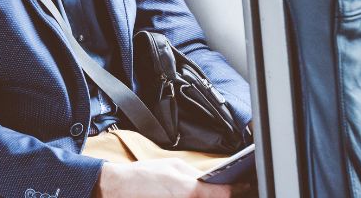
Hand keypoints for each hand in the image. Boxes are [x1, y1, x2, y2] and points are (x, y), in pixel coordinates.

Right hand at [95, 159, 252, 197]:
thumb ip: (196, 175)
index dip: (238, 188)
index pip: (225, 193)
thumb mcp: (173, 166)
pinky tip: (194, 197)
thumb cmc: (142, 177)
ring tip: (213, 192)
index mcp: (192, 191)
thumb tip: (212, 179)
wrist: (117, 189)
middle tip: (233, 189)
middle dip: (224, 196)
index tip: (244, 184)